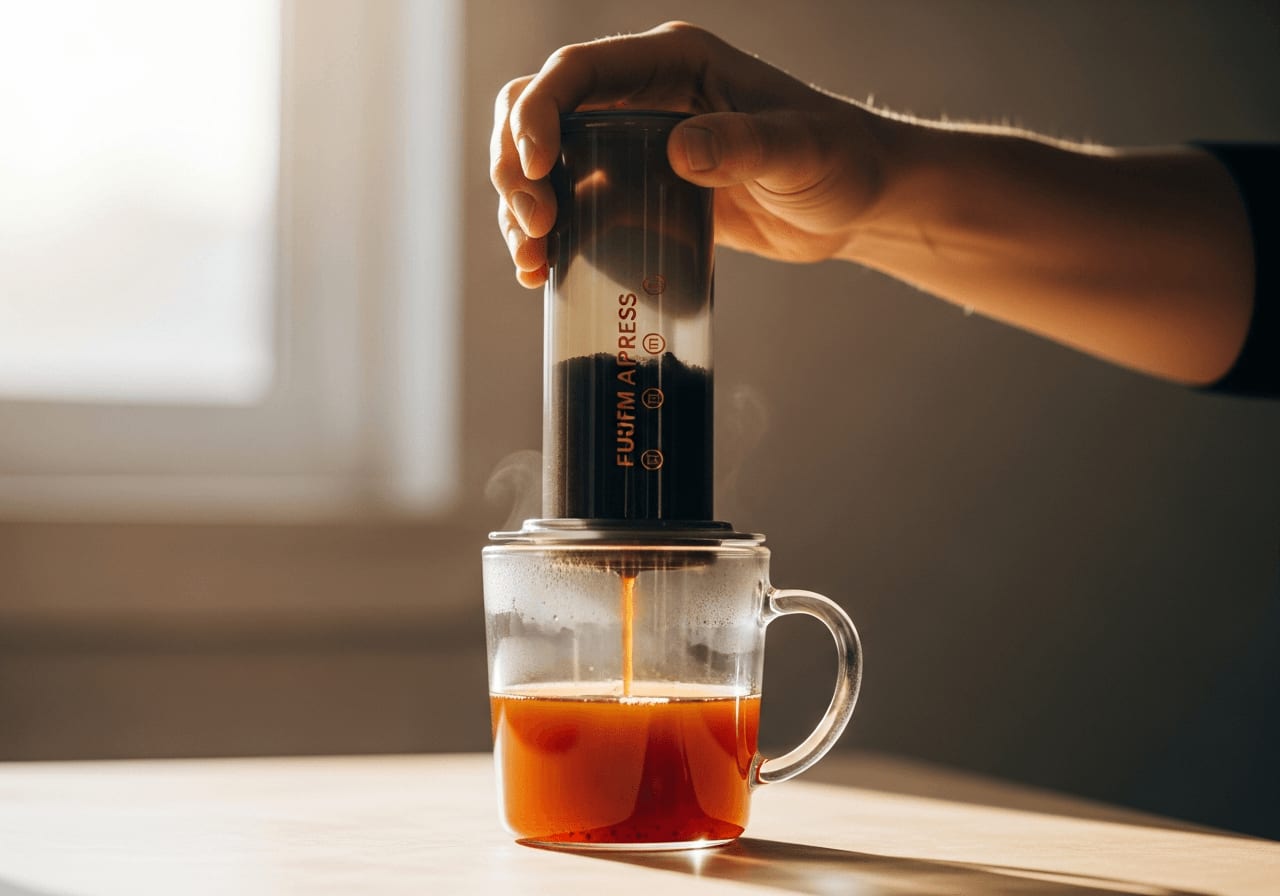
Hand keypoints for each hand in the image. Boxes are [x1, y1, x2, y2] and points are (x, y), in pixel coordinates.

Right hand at [490, 21, 889, 287]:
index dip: (539, 113)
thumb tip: (679, 150)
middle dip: (516, 166)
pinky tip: (544, 274)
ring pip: (545, 164)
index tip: (537, 171)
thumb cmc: (840, 160)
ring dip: (522, 210)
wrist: (856, 204)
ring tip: (531, 263)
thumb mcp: (800, 150)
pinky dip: (551, 238)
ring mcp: (635, 144)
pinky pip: (576, 206)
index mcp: (672, 62)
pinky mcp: (640, 193)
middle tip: (534, 225)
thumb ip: (745, 145)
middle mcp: (641, 95)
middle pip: (538, 111)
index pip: (576, 70)